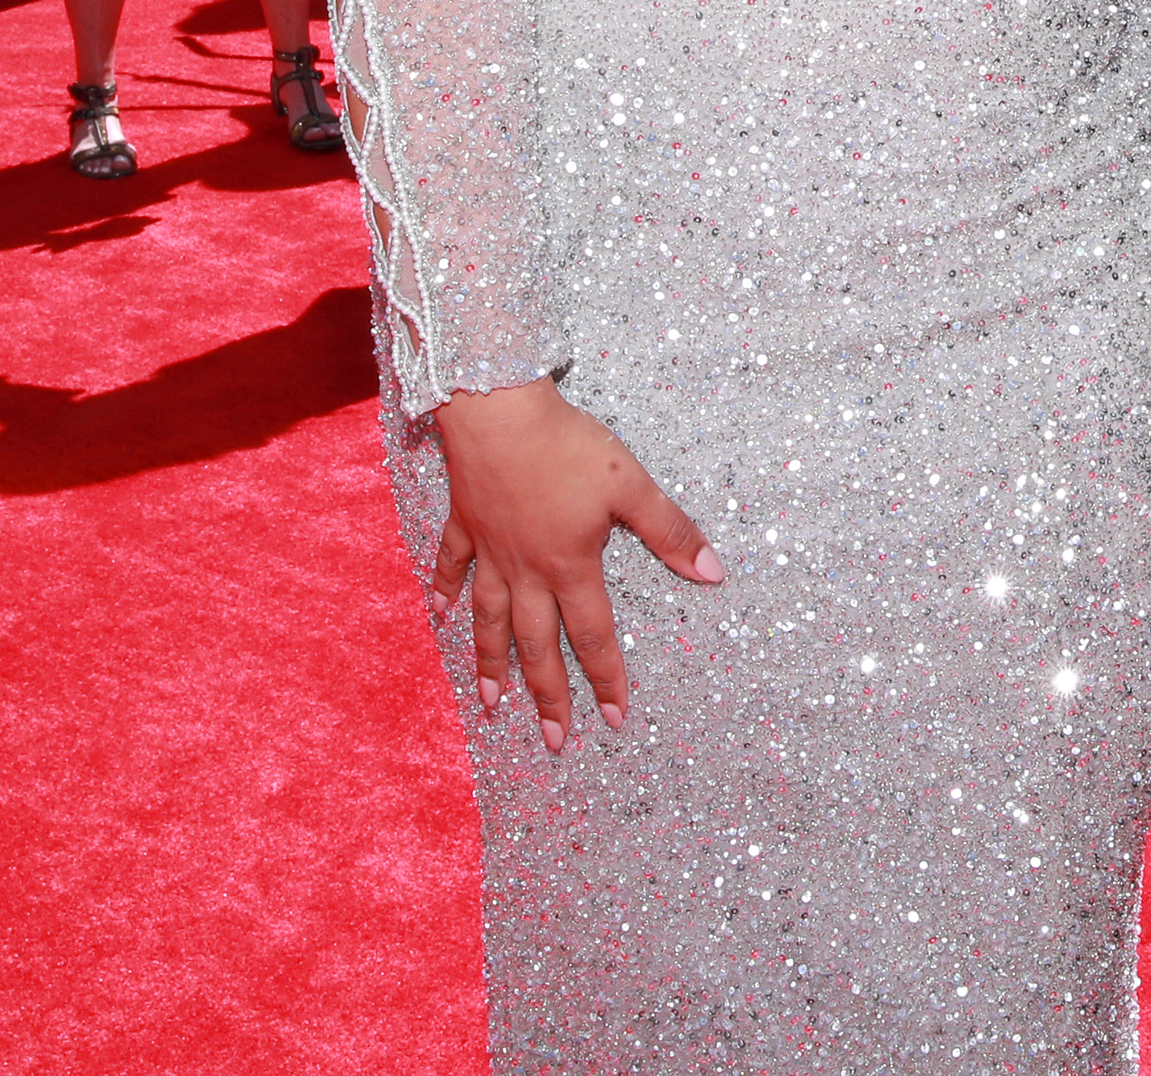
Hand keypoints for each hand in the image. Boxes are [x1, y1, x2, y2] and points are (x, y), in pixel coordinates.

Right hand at [429, 378, 722, 752]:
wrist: (498, 411)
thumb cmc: (567, 446)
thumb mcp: (630, 485)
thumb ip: (670, 532)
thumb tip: (713, 574)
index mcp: (570, 566)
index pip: (594, 636)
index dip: (606, 680)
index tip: (615, 719)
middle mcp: (527, 570)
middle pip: (537, 645)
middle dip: (548, 695)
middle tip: (553, 739)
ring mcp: (490, 550)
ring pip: (490, 620)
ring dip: (491, 663)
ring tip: (492, 703)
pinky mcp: (464, 524)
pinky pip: (450, 567)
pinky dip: (441, 593)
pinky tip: (437, 618)